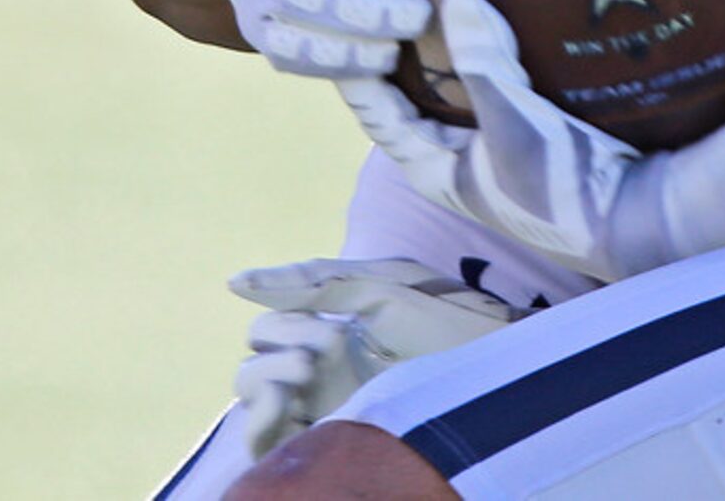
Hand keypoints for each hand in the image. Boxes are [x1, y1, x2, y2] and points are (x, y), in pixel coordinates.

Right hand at [227, 255, 520, 456]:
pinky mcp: (329, 440)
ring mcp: (322, 409)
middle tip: (315, 356)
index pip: (265, 329)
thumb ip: (312, 282)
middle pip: (249, 366)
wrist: (491, 366)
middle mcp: (319, 373)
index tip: (318, 327)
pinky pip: (265, 443)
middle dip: (271, 356)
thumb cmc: (443, 320)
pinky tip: (291, 410)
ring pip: (250, 402)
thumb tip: (233, 282)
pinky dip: (261, 427)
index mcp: (330, 329)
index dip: (279, 324)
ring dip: (263, 387)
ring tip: (306, 379)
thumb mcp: (378, 290)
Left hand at [336, 0, 724, 280]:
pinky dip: (492, 47)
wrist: (636, 218)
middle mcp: (457, 156)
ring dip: (450, 42)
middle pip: (414, 91)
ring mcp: (495, 143)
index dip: (357, 65)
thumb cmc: (562, 184)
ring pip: (457, 83)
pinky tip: (498, 9)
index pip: (375, 110)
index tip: (349, 13)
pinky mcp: (532, 128)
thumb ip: (481, 60)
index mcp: (434, 167)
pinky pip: (498, 79)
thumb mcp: (514, 121)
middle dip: (405, 43)